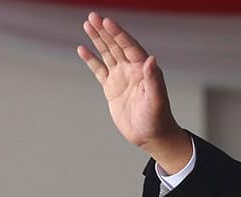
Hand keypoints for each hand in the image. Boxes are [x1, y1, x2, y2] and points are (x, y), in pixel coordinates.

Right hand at [77, 12, 191, 170]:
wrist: (150, 136)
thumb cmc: (158, 119)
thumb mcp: (156, 100)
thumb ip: (154, 80)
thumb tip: (151, 59)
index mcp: (144, 69)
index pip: (129, 46)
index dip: (118, 34)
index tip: (107, 21)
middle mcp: (132, 70)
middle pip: (116, 45)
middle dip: (104, 31)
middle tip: (92, 16)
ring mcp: (121, 77)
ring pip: (107, 54)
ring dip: (98, 39)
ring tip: (87, 24)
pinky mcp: (111, 88)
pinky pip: (99, 70)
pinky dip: (91, 60)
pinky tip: (82, 49)